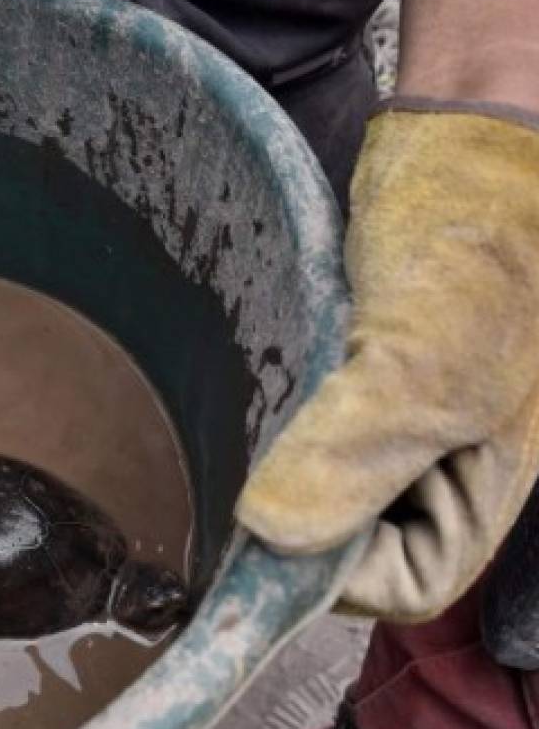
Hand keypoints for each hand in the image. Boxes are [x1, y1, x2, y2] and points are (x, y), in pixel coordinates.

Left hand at [237, 103, 538, 622]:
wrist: (470, 142)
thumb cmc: (477, 243)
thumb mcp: (427, 358)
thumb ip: (357, 453)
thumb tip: (272, 535)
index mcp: (480, 490)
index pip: (395, 586)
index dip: (329, 571)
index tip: (265, 516)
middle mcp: (439, 472)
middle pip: (352, 544)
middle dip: (296, 513)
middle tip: (246, 455)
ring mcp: (399, 427)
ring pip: (322, 488)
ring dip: (280, 464)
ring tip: (252, 413)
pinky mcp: (360, 382)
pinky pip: (309, 432)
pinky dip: (278, 418)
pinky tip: (256, 386)